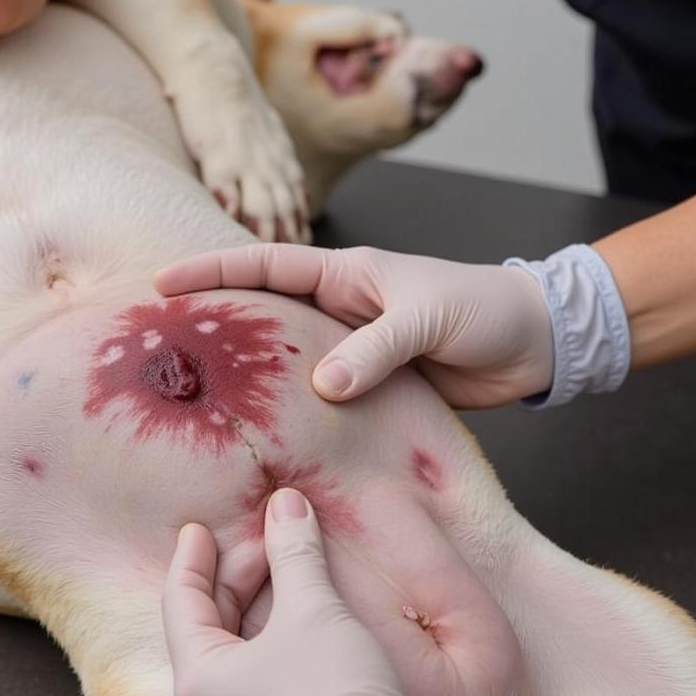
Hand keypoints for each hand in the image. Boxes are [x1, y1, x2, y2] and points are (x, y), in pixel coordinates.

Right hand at [155, 243, 553, 407]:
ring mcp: (352, 350)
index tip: (162, 282)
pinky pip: (321, 397)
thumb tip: (323, 386)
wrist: (532, 343)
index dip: (212, 271)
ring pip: (288, 360)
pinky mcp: (370, 386)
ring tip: (204, 395)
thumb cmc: (484, 309)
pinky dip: (295, 410)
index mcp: (345, 275)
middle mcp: (339, 310)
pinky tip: (270, 431)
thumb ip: (376, 349)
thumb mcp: (427, 318)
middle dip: (216, 322)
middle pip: (264, 313)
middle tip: (165, 343)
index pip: (265, 265)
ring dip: (253, 375)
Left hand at [162, 488, 420, 695]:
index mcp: (197, 683)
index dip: (192, 558)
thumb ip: (293, 551)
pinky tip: (300, 624)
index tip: (197, 528)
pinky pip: (256, 685)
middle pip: (210, 629)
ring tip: (287, 574)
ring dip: (259, 610)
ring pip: (236, 657)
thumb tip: (285, 503)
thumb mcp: (313, 610)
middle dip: (238, 578)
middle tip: (268, 542)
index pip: (181, 603)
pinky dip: (272, 645)